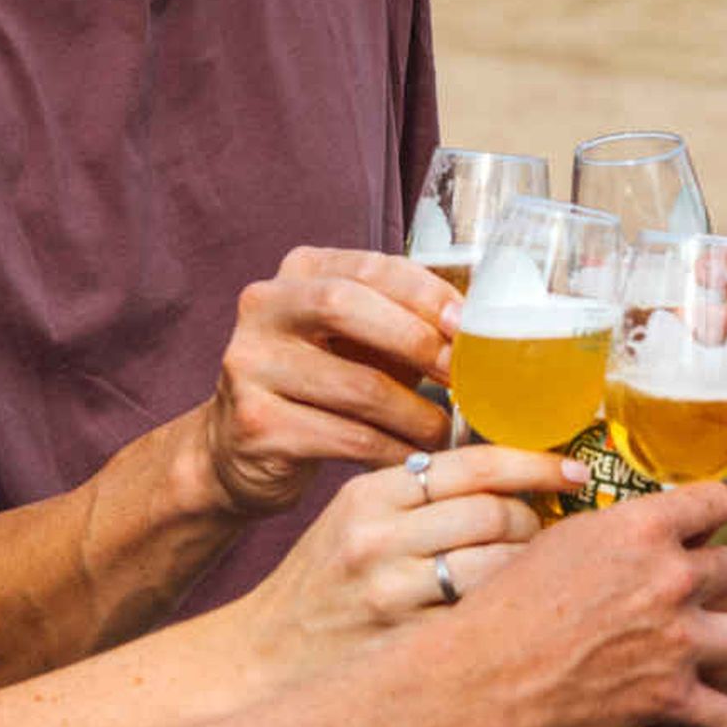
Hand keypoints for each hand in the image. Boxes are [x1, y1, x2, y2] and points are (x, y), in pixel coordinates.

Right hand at [195, 250, 458, 516]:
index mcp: (299, 272)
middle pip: (345, 306)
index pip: (371, 267)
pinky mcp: (256, 423)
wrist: (241, 449)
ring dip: (415, 412)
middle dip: (416, 341)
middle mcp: (263, 308)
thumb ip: (406, 322)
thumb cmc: (322, 385)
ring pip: (355, 383)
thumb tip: (485, 328)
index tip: (469, 327)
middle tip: (462, 378)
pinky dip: (391, 450)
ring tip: (445, 433)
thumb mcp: (359, 340)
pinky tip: (414, 459)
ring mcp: (251, 365)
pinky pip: (344, 437)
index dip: (427, 294)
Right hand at [246, 443, 575, 664]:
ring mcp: (391, 593)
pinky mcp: (405, 644)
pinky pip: (483, 619)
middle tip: (548, 535)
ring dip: (531, 570)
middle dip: (535, 523)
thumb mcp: (356, 519)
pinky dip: (510, 612)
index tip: (574, 470)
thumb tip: (509, 471)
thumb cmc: (324, 585)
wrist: (264, 659)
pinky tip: (514, 616)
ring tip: (535, 577)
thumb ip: (419, 493)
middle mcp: (379, 536)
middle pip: (495, 513)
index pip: (474, 463)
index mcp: (371, 493)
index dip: (535, 464)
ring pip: (499, 566)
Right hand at [450, 486, 726, 726]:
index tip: (708, 527)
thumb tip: (632, 528)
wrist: (480, 676)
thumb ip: (612, 534)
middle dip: (717, 584)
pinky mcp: (672, 698)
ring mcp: (678, 641)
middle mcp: (671, 578)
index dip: (712, 515)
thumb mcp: (559, 542)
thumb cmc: (504, 604)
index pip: (715, 501)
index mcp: (642, 528)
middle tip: (695, 598)